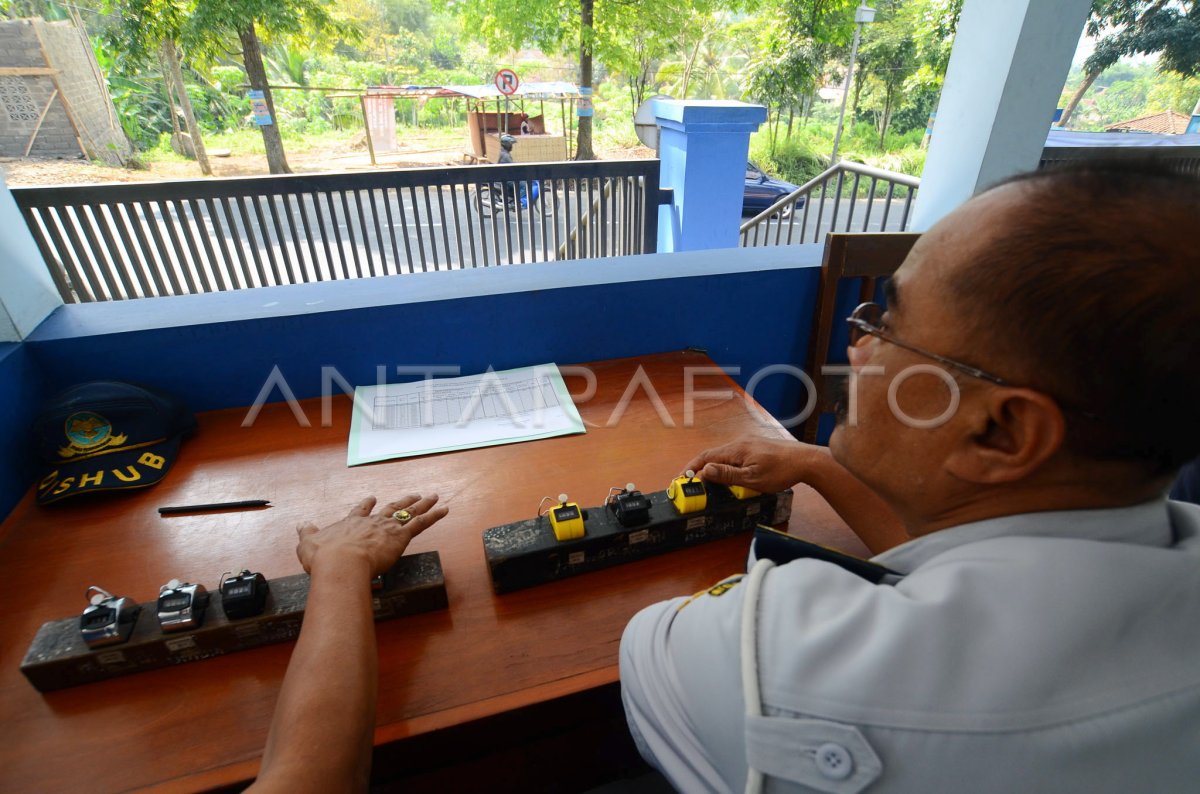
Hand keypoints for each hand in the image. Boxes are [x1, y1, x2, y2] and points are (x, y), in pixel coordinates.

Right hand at [296, 494, 447, 576]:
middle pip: (391, 508)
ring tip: (434, 497)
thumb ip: (307, 534)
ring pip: (409, 512)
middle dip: (403, 501)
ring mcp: (387, 527)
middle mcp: (371, 522)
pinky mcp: (400, 536)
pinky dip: (435, 515)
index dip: (367, 505)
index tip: (372, 499)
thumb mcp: (308, 544)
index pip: (361, 511)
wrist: (340, 564)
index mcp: (351, 523)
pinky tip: (445, 508)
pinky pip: (422, 523)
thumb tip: (301, 524)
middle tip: (413, 495)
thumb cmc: (324, 558)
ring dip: (423, 504)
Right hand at [685, 438, 821, 493]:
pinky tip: (729, 474)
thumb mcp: (752, 479)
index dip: (691, 468)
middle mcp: (740, 442)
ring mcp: (749, 443)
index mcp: (736, 449)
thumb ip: (727, 475)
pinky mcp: (757, 447)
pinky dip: (726, 465)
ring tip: (707, 482)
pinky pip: (735, 455)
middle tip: (691, 483)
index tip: (681, 479)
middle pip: (713, 455)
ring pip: (725, 455)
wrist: (806, 461)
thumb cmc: (781, 471)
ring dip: (714, 467)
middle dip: (700, 468)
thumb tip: (705, 471)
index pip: (706, 457)